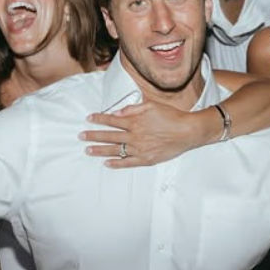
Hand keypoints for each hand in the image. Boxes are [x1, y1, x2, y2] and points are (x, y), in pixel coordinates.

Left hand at [80, 100, 210, 167]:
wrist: (188, 131)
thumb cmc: (171, 116)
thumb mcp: (151, 105)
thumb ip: (133, 108)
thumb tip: (117, 112)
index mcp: (135, 121)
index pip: (111, 120)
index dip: (99, 119)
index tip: (89, 119)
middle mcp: (135, 136)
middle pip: (109, 136)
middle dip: (93, 136)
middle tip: (81, 136)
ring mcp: (139, 149)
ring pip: (115, 150)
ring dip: (100, 150)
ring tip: (88, 150)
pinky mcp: (146, 159)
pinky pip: (127, 163)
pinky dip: (116, 164)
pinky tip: (106, 163)